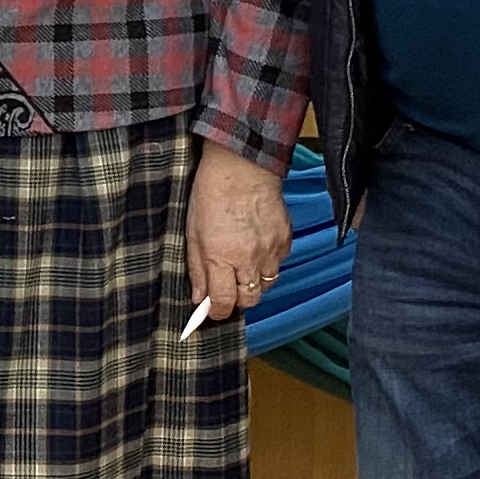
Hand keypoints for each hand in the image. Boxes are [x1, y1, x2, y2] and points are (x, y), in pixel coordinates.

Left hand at [185, 141, 291, 323]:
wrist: (243, 166)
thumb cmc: (211, 194)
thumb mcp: (193, 232)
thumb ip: (197, 268)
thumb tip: (199, 298)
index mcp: (221, 257)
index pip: (224, 302)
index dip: (217, 312)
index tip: (213, 312)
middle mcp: (249, 259)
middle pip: (249, 301)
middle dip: (237, 300)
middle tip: (227, 289)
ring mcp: (271, 251)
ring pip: (266, 284)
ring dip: (253, 282)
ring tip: (241, 264)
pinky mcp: (285, 239)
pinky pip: (278, 263)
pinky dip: (267, 261)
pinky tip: (256, 245)